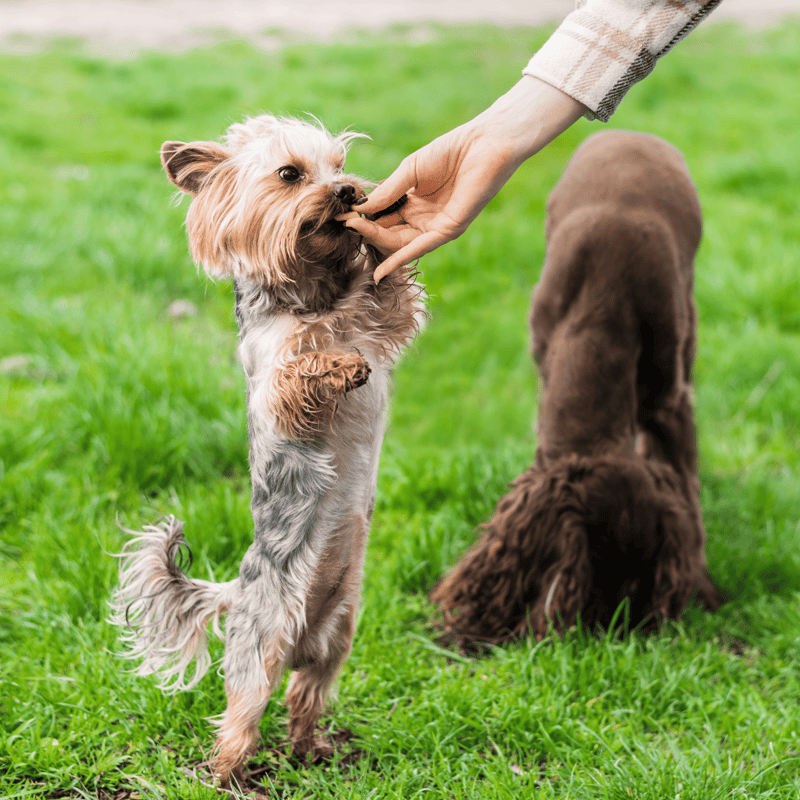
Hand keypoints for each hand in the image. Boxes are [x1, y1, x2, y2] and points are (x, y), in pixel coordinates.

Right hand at [341, 77, 585, 281]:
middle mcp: (424, 219)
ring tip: (355, 231)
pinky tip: (383, 269)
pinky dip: (400, 259)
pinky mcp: (449, 230)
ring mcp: (436, 227)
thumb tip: (360, 208)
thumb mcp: (409, 171)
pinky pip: (420, 248)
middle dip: (367, 231)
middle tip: (345, 224)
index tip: (342, 216)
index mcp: (414, 203)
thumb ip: (387, 192)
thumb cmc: (450, 151)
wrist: (484, 144)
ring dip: (377, 240)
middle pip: (389, 233)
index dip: (363, 218)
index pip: (383, 217)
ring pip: (400, 242)